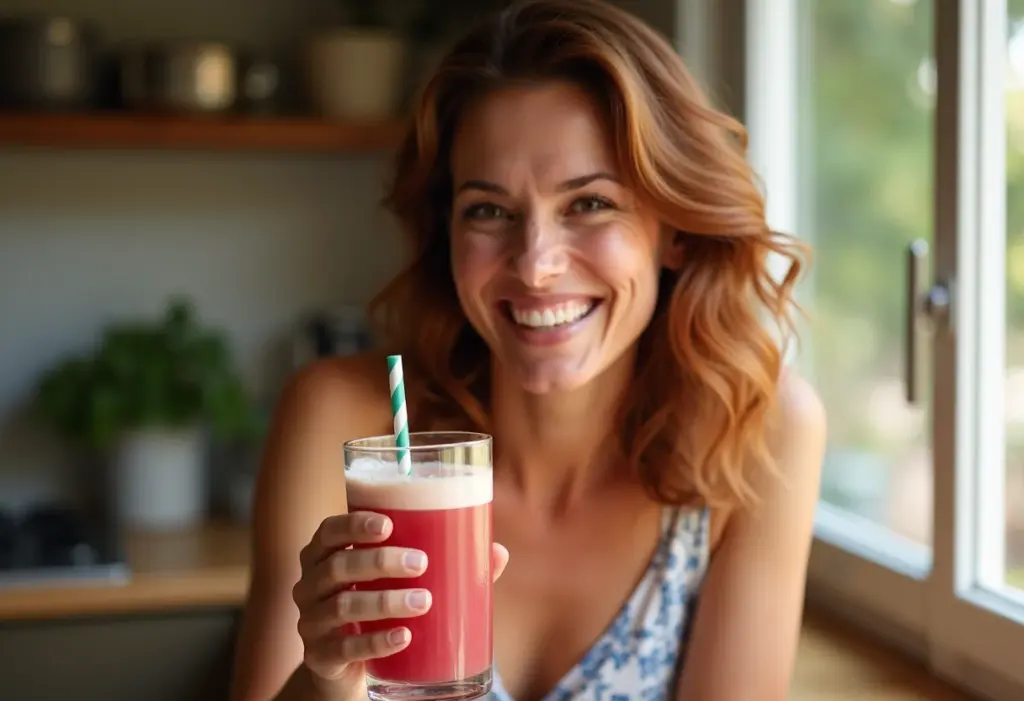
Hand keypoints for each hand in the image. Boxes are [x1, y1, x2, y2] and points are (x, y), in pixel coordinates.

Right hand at [291, 512, 508, 695]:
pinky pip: (345, 649)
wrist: (345, 664)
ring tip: (423, 601)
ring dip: (385, 601)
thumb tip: (498, 552)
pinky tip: (404, 637)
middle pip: (337, 565)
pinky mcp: (321, 657)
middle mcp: (310, 585)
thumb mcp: (397, 581)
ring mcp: (311, 622)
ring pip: (343, 606)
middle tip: (422, 563)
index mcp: (324, 555)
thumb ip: (444, 564)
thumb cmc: (376, 605)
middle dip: (380, 561)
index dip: (354, 524)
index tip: (388, 524)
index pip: (329, 530)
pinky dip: (377, 642)